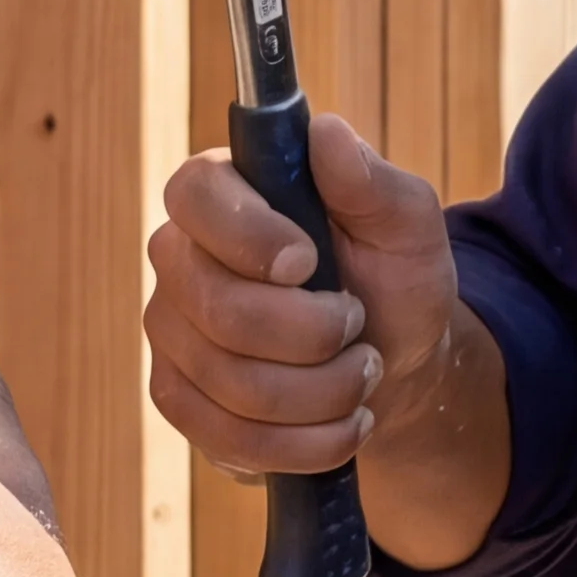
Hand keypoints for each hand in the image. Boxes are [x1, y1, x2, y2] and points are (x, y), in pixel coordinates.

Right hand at [146, 112, 509, 565]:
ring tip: (362, 373)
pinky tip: (342, 424)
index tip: (310, 261)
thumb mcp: (405, 223)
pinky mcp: (181, 401)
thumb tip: (325, 133)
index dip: (249, 235)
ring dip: (322, 392)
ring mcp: (172, 335)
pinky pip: (228, 438)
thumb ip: (369, 181)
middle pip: (218, 310)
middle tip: (360, 327)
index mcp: (225, 193)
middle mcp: (180, 259)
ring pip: (231, 384)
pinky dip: (305, 443)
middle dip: (314, 335)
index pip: (195, 197)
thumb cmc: (392, 275)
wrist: (393, 361)